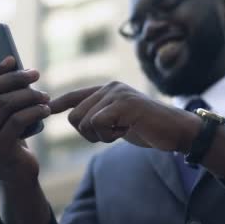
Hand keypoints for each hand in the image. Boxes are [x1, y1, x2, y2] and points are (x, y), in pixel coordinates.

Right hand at [0, 56, 50, 183]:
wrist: (17, 177)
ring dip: (29, 95)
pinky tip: (46, 110)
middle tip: (35, 73)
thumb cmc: (10, 141)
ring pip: (5, 104)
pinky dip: (35, 110)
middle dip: (14, 78)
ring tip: (45, 96)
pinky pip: (18, 120)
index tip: (13, 59)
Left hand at [48, 81, 200, 151]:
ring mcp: (117, 94)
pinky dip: (109, 135)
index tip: (48, 109)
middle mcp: (110, 88)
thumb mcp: (120, 120)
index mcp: (108, 90)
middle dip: (88, 134)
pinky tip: (126, 131)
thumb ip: (102, 116)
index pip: (76, 96)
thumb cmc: (148, 128)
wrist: (176, 130)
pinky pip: (98, 124)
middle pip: (75, 116)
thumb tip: (78, 119)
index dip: (60, 103)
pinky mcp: (124, 104)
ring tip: (122, 131)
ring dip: (101, 136)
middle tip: (112, 134)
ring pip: (85, 122)